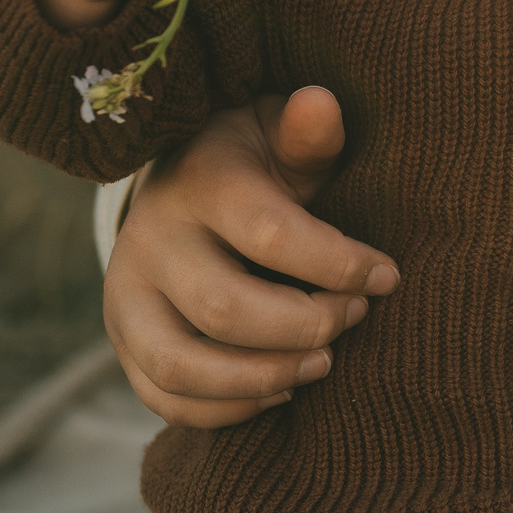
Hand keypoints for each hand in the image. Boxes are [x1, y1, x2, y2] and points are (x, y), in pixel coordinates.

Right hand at [103, 86, 399, 427]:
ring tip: (323, 364)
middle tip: (355, 318)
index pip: (271, 235)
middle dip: (305, 326)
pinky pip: (166, 398)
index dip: (338, 265)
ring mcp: (127, 297)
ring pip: (183, 367)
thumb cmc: (255, 164)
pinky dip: (228, 409)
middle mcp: (151, 241)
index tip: (388, 276)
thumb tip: (320, 103)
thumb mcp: (280, 136)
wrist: (181, 183)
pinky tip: (282, 390)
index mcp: (199, 183)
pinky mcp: (125, 341)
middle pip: (225, 310)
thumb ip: (308, 133)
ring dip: (264, 378)